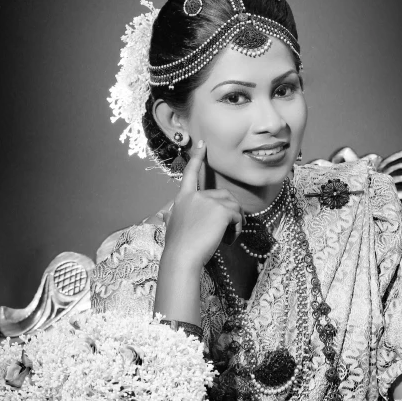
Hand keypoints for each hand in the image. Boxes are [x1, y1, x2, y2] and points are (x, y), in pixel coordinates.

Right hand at [164, 141, 244, 267]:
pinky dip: (237, 228)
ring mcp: (208, 201)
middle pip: (223, 197)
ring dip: (235, 222)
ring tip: (228, 237)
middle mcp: (195, 196)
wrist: (182, 257)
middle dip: (230, 213)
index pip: (190, 174)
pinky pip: (237, 216)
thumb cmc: (177, 247)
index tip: (203, 143)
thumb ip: (171, 217)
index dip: (197, 158)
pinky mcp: (221, 210)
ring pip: (233, 206)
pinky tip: (229, 239)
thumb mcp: (171, 226)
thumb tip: (164, 216)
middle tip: (228, 232)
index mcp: (183, 198)